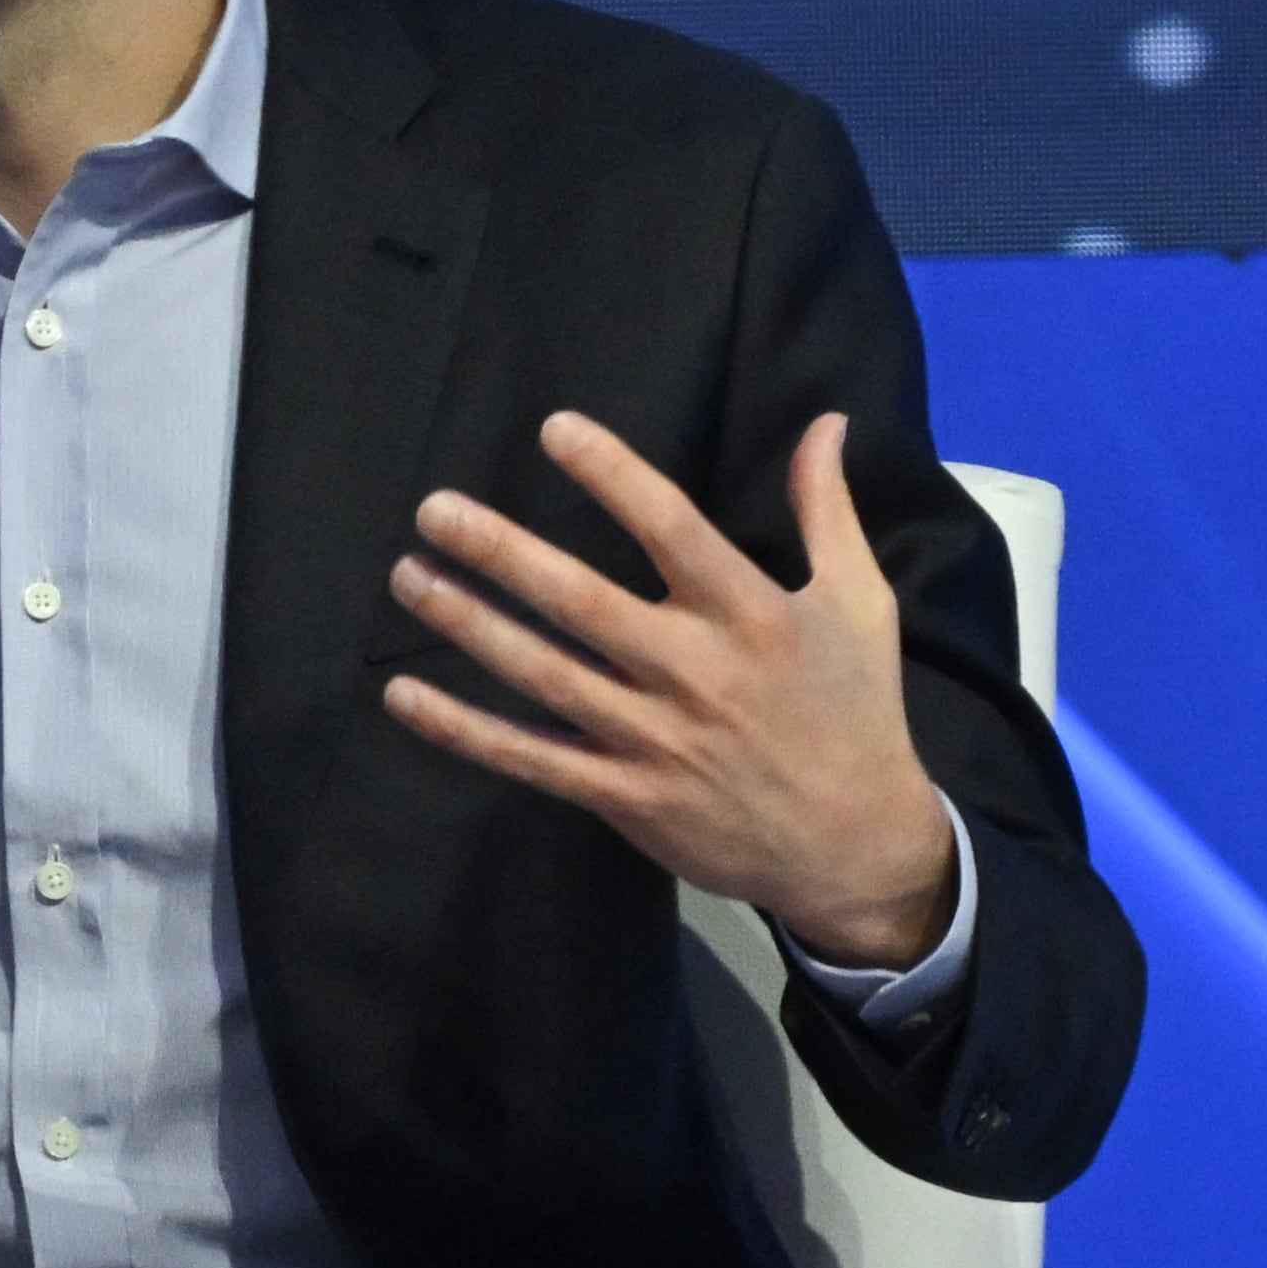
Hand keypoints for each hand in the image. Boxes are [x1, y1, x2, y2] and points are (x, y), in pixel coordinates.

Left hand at [381, 411, 958, 967]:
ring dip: (469, 625)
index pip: (671, 529)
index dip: (612, 475)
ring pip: (544, 674)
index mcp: (749, 615)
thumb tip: (825, 421)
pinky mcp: (624, 797)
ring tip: (408, 576)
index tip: (554, 428)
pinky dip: (464, 730)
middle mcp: (693, 672)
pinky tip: (405, 695)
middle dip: (503, 553)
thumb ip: (829, 509)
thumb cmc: (855, 711)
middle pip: (582, 602)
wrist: (854, 846)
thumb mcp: (860, 602)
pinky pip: (531, 759)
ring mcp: (652, 740)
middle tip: (434, 509)